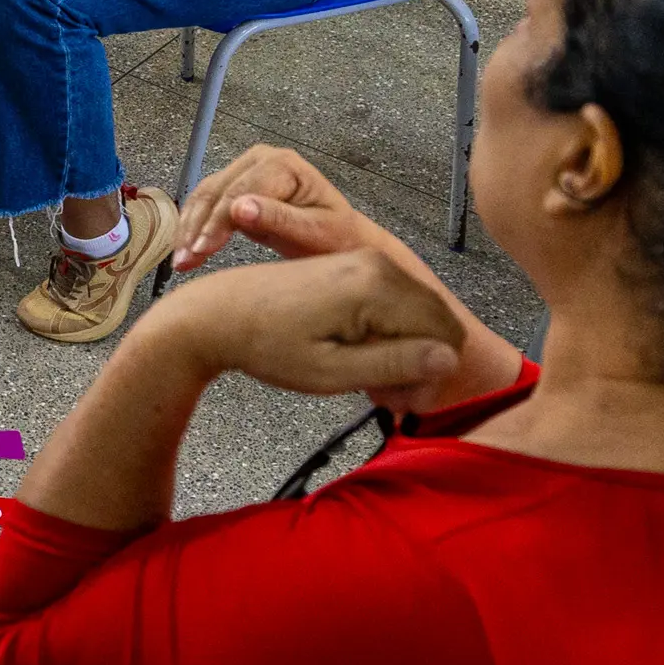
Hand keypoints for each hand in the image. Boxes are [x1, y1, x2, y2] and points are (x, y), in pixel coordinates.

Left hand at [158, 252, 462, 410]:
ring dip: (405, 351)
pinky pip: (393, 304)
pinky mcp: (352, 266)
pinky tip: (358, 357)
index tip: (402, 404)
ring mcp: (365, 260)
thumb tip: (449, 361)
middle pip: (436, 322)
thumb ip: (394, 365)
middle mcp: (378, 263)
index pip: (444, 335)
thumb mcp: (330, 371)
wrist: (214, 314)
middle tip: (385, 397)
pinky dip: (386, 334)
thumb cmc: (264, 345)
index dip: (432, 377)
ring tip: (368, 379)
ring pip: (417, 314)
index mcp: (377, 286)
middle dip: (421, 363)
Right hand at [174, 145, 387, 271]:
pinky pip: (206, 204)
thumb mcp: (314, 232)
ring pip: (205, 196)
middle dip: (197, 227)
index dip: (217, 222)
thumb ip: (278, 219)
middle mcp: (261, 159)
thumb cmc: (335, 238)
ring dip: (189, 228)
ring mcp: (246, 170)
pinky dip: (193, 226)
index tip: (202, 250)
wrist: (341, 240)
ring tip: (180, 260)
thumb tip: (238, 209)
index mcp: (283, 164)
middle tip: (183, 261)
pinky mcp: (236, 186)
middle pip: (217, 191)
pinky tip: (185, 249)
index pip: (239, 191)